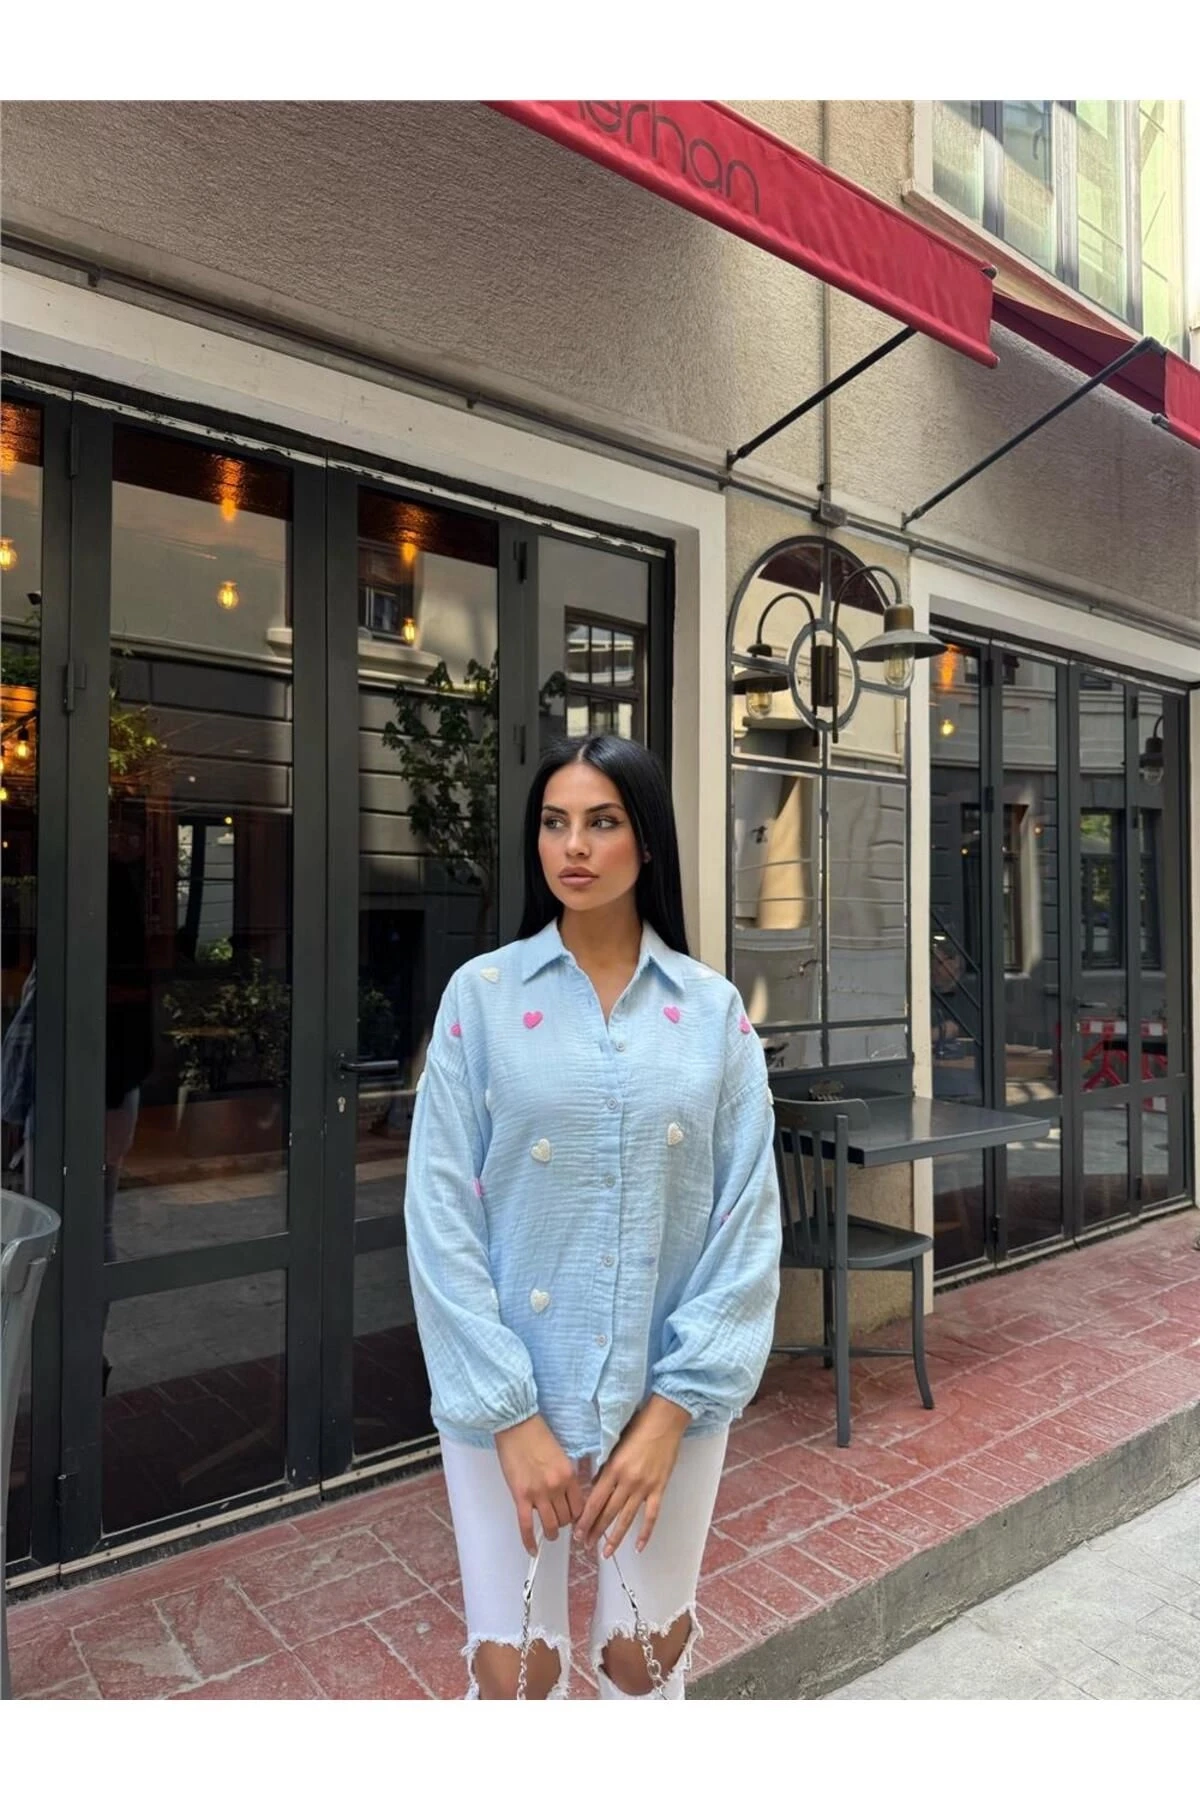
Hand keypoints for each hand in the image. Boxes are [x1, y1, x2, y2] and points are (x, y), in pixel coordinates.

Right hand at [495, 1415, 584, 1556]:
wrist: (516, 1425)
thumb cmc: (536, 1435)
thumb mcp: (561, 1455)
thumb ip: (565, 1476)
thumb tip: (566, 1494)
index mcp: (569, 1475)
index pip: (580, 1507)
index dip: (577, 1517)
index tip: (574, 1519)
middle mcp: (556, 1486)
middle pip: (566, 1518)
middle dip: (564, 1523)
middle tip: (559, 1521)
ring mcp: (538, 1493)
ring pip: (551, 1526)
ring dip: (551, 1533)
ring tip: (549, 1533)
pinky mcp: (520, 1496)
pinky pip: (526, 1526)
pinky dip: (529, 1541)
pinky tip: (532, 1549)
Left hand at [575, 1395, 690, 1557]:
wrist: (665, 1420)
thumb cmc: (639, 1427)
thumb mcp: (615, 1445)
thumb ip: (604, 1468)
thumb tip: (594, 1487)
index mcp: (613, 1469)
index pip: (594, 1501)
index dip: (585, 1519)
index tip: (577, 1532)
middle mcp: (627, 1480)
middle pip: (608, 1512)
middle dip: (595, 1531)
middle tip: (586, 1545)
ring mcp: (645, 1486)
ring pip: (626, 1518)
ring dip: (615, 1537)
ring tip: (606, 1553)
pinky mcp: (659, 1488)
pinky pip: (652, 1515)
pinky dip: (645, 1532)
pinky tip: (639, 1546)